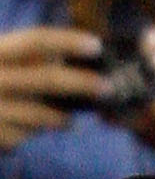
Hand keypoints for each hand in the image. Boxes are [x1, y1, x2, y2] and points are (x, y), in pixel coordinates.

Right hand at [0, 26, 106, 148]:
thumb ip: (26, 57)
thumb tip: (73, 57)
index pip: (34, 41)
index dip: (67, 41)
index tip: (96, 45)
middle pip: (45, 79)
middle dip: (82, 83)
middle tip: (108, 87)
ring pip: (39, 115)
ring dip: (60, 119)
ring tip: (65, 121)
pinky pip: (22, 137)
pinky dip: (28, 135)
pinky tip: (21, 130)